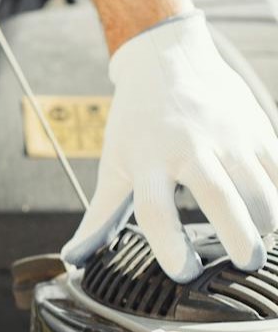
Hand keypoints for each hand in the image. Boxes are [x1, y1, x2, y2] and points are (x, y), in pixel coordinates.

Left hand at [63, 12, 277, 282]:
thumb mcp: (114, 165)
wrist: (167, 59)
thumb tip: (73, 257)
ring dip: (266, 218)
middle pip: (219, 196)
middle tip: (245, 265)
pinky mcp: (256, 127)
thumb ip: (100, 215)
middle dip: (237, 234)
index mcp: (149, 161)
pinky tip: (274, 218)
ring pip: (258, 183)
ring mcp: (228, 136)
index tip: (184, 273)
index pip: (156, 210)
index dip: (169, 244)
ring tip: (262, 246)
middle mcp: (190, 147)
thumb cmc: (135, 122)